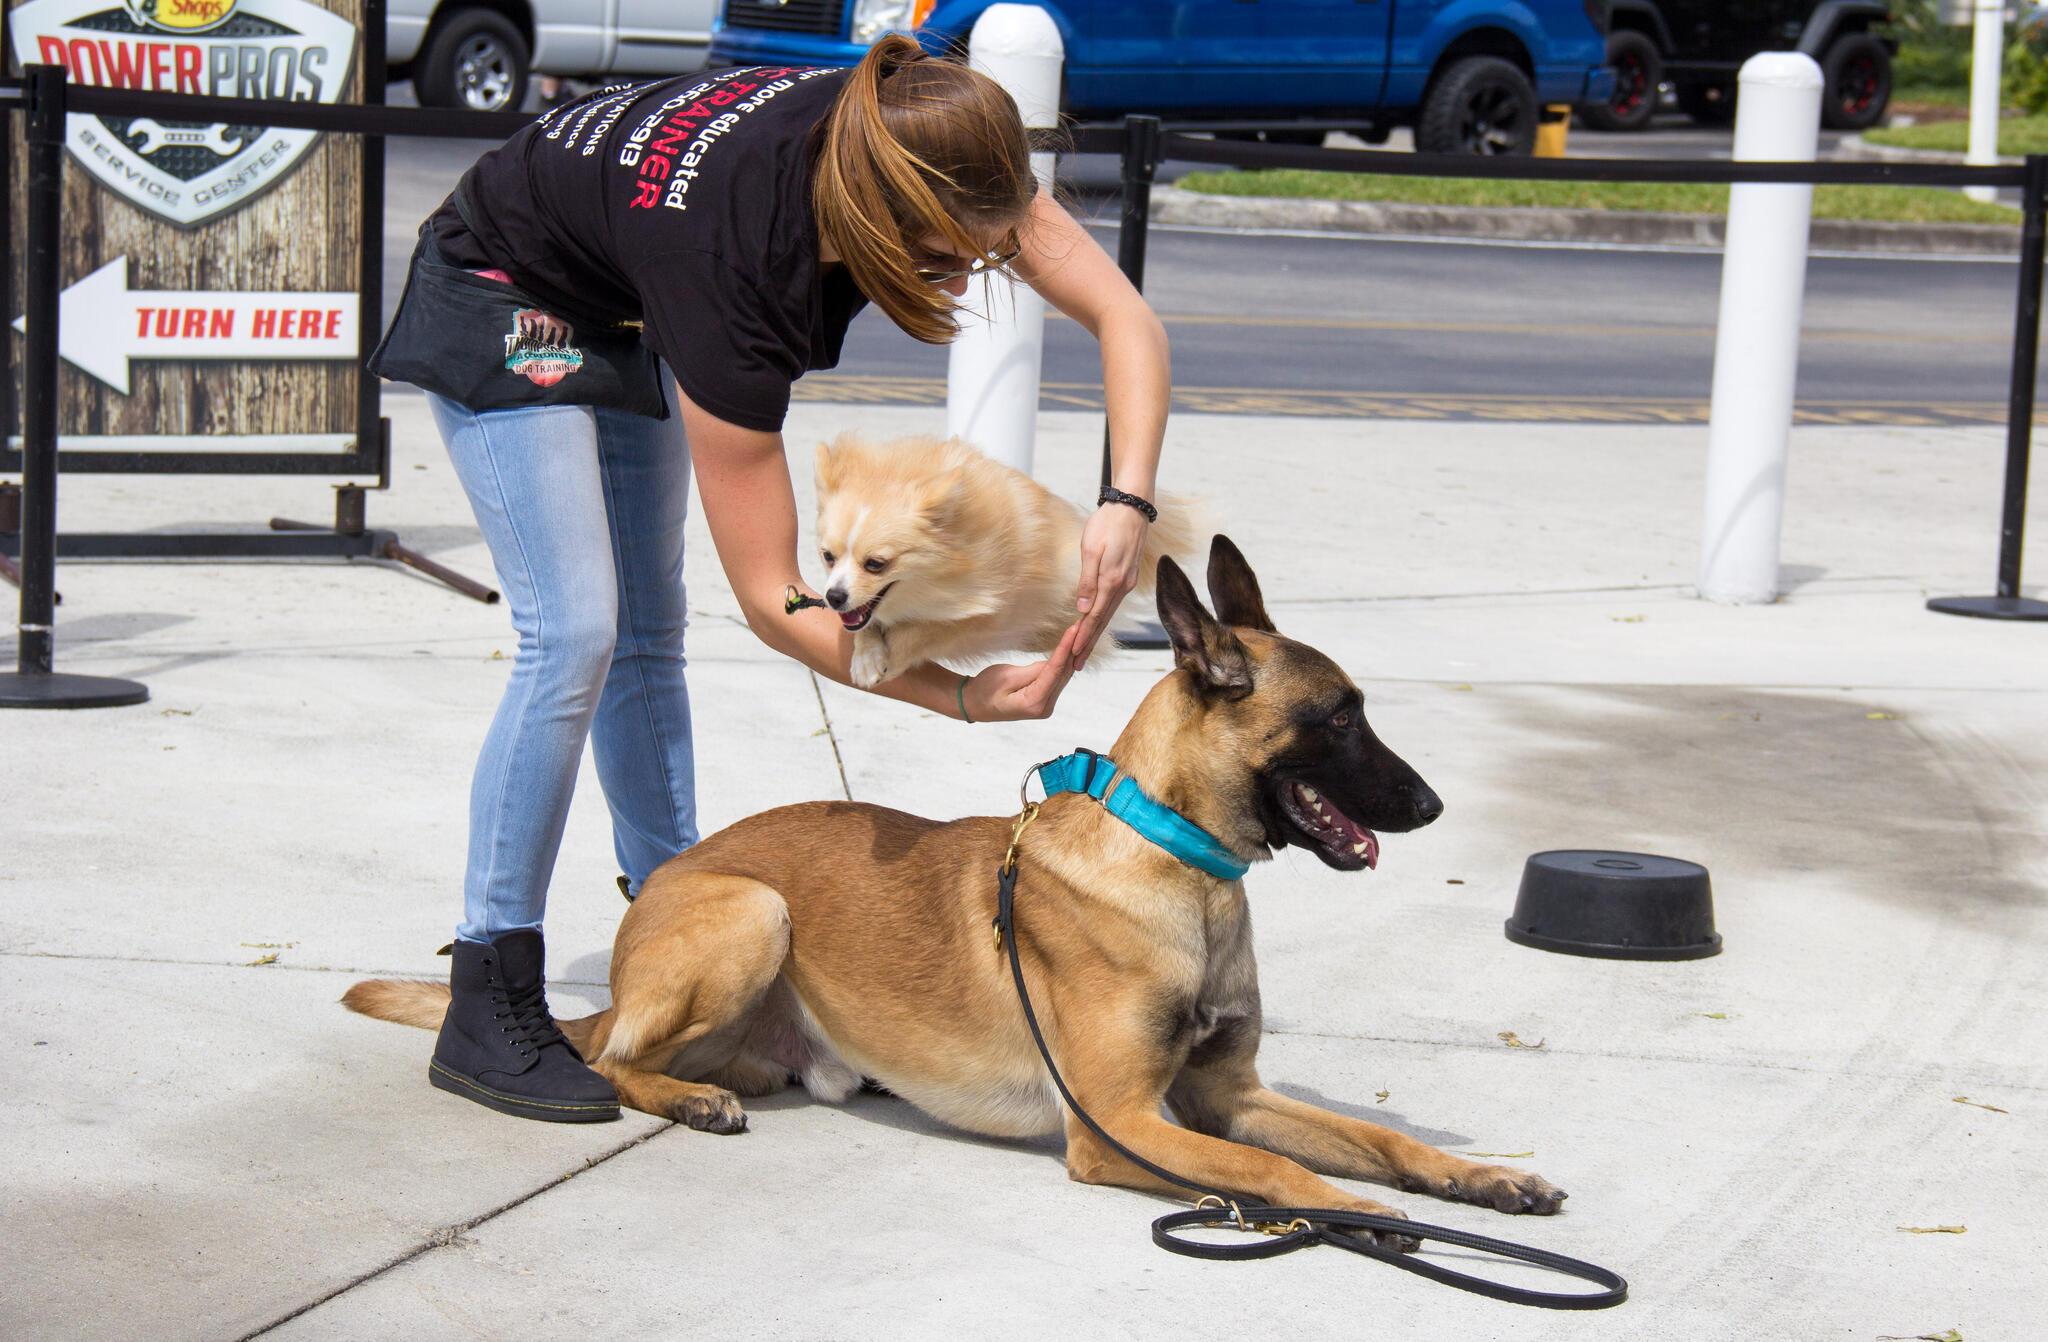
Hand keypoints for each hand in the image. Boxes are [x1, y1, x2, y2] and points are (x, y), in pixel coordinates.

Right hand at [963, 624, 1080, 721]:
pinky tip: (1071, 646)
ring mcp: (1046, 705)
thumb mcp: (1006, 676)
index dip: (1065, 648)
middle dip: (1073, 648)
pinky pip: (1057, 678)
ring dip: (1071, 653)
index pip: (1054, 671)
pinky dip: (1063, 662)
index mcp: (1034, 703)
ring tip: (1080, 630)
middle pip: (1063, 673)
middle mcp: (1044, 707)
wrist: (974, 704)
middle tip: (1083, 624)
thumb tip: (1054, 662)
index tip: (1074, 629)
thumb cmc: (984, 690)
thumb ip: (1033, 670)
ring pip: (1062, 675)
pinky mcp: (1045, 699)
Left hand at [1073, 503, 1148, 667]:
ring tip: (1084, 651)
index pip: (1094, 618)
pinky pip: (1112, 604)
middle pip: (1102, 622)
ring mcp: (1126, 583)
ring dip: (1095, 634)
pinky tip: (1095, 625)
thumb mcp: (1091, 550)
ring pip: (1108, 614)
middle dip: (1089, 645)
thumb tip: (1082, 610)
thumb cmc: (1108, 524)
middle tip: (1076, 666)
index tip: (1073, 657)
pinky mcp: (1127, 577)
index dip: (1083, 639)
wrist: (1131, 507)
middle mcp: (1122, 587)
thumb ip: (1087, 581)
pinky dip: (1103, 618)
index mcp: (1111, 582)